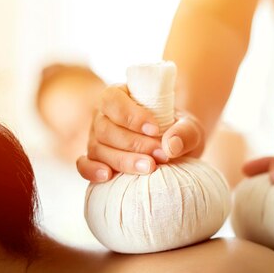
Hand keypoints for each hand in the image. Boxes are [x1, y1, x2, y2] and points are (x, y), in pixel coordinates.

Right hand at [77, 84, 204, 181]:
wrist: (173, 148)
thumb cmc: (178, 130)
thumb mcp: (190, 127)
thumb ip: (185, 132)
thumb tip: (171, 146)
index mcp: (120, 96)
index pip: (113, 100)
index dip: (131, 115)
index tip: (155, 129)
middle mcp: (103, 116)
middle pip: (106, 129)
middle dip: (134, 144)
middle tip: (161, 155)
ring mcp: (96, 138)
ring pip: (98, 149)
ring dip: (123, 160)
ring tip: (150, 168)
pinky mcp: (96, 159)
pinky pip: (84, 165)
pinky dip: (92, 171)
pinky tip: (108, 177)